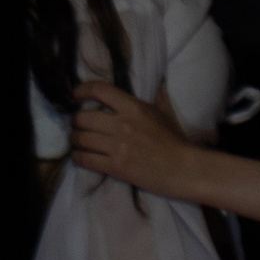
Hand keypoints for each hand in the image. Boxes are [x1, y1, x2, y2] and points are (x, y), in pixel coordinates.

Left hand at [69, 81, 197, 199]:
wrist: (184, 168)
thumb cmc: (174, 141)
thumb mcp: (158, 113)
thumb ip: (136, 105)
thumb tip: (119, 97)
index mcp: (134, 107)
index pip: (99, 90)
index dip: (82, 90)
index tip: (76, 96)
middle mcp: (122, 124)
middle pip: (82, 118)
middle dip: (76, 122)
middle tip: (79, 126)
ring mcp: (117, 147)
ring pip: (80, 139)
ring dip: (75, 139)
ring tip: (79, 141)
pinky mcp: (115, 167)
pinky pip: (85, 159)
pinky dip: (78, 157)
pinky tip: (81, 155)